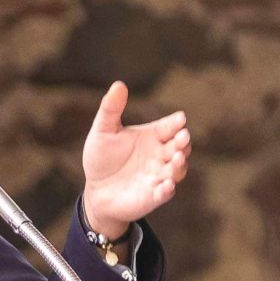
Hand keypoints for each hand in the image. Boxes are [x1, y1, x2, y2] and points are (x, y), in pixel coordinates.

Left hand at [80, 81, 191, 238]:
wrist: (96, 190)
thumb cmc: (102, 158)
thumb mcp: (103, 130)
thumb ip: (111, 109)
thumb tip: (118, 84)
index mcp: (153, 136)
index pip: (170, 126)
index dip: (176, 123)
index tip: (180, 119)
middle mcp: (161, 155)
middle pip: (179, 146)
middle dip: (183, 141)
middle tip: (182, 137)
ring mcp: (159, 175)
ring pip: (177, 169)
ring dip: (179, 164)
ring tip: (176, 157)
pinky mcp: (154, 196)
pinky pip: (165, 192)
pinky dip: (168, 189)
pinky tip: (167, 185)